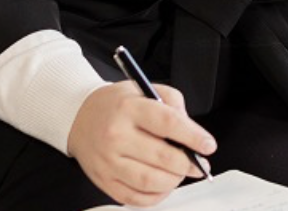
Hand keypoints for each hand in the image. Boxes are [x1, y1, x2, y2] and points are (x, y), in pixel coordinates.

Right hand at [67, 81, 217, 206]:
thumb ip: (172, 103)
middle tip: (198, 164)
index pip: (167, 123)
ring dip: (173, 181)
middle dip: (187, 164)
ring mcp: (108, 161)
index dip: (193, 137)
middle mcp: (116, 135)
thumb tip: (191, 130)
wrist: (79, 117)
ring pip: (150, 181)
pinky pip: (135, 198)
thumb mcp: (144, 89)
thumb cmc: (116, 105)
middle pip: (161, 157)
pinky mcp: (104, 180)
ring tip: (180, 173)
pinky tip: (163, 185)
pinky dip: (156, 196)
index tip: (208, 145)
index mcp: (129, 108)